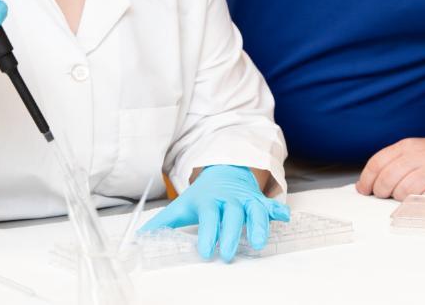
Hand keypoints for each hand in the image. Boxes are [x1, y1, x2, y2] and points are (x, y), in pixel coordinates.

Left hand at [138, 165, 289, 261]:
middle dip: (231, 234)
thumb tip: (139, 237)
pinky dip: (278, 210)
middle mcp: (229, 199)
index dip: (208, 233)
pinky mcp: (259, 200)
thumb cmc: (203, 195)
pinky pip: (271, 204)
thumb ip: (164, 222)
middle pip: (232, 215)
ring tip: (258, 242)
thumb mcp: (183, 205)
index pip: (209, 217)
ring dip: (258, 224)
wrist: (224, 171)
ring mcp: (246, 199)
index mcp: (210, 201)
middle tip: (228, 254)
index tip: (206, 252)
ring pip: (255, 209)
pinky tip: (285, 218)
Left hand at [356, 137, 424, 199]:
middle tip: (384, 195)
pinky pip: (424, 201)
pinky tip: (420, 202)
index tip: (364, 190)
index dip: (367, 179)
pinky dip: (417, 206)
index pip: (378, 162)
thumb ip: (393, 163)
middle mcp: (420, 155)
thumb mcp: (414, 151)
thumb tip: (368, 183)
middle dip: (381, 191)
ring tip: (406, 197)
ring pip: (404, 191)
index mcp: (408, 146)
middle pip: (388, 178)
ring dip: (400, 199)